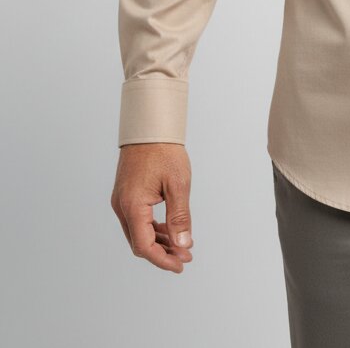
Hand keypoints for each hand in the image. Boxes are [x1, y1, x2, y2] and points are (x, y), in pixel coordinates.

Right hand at [110, 143, 193, 271]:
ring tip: (182, 246)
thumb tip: (183, 245)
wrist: (149, 127)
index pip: (144, 246)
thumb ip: (180, 217)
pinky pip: (137, 220)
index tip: (181, 265)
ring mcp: (121, 201)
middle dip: (162, 253)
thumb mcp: (178, 184)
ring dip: (159, 242)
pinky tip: (170, 230)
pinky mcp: (125, 195)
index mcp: (132, 205)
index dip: (162, 260)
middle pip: (139, 243)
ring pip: (138, 232)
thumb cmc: (164, 151)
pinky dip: (153, 228)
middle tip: (185, 257)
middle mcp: (122, 206)